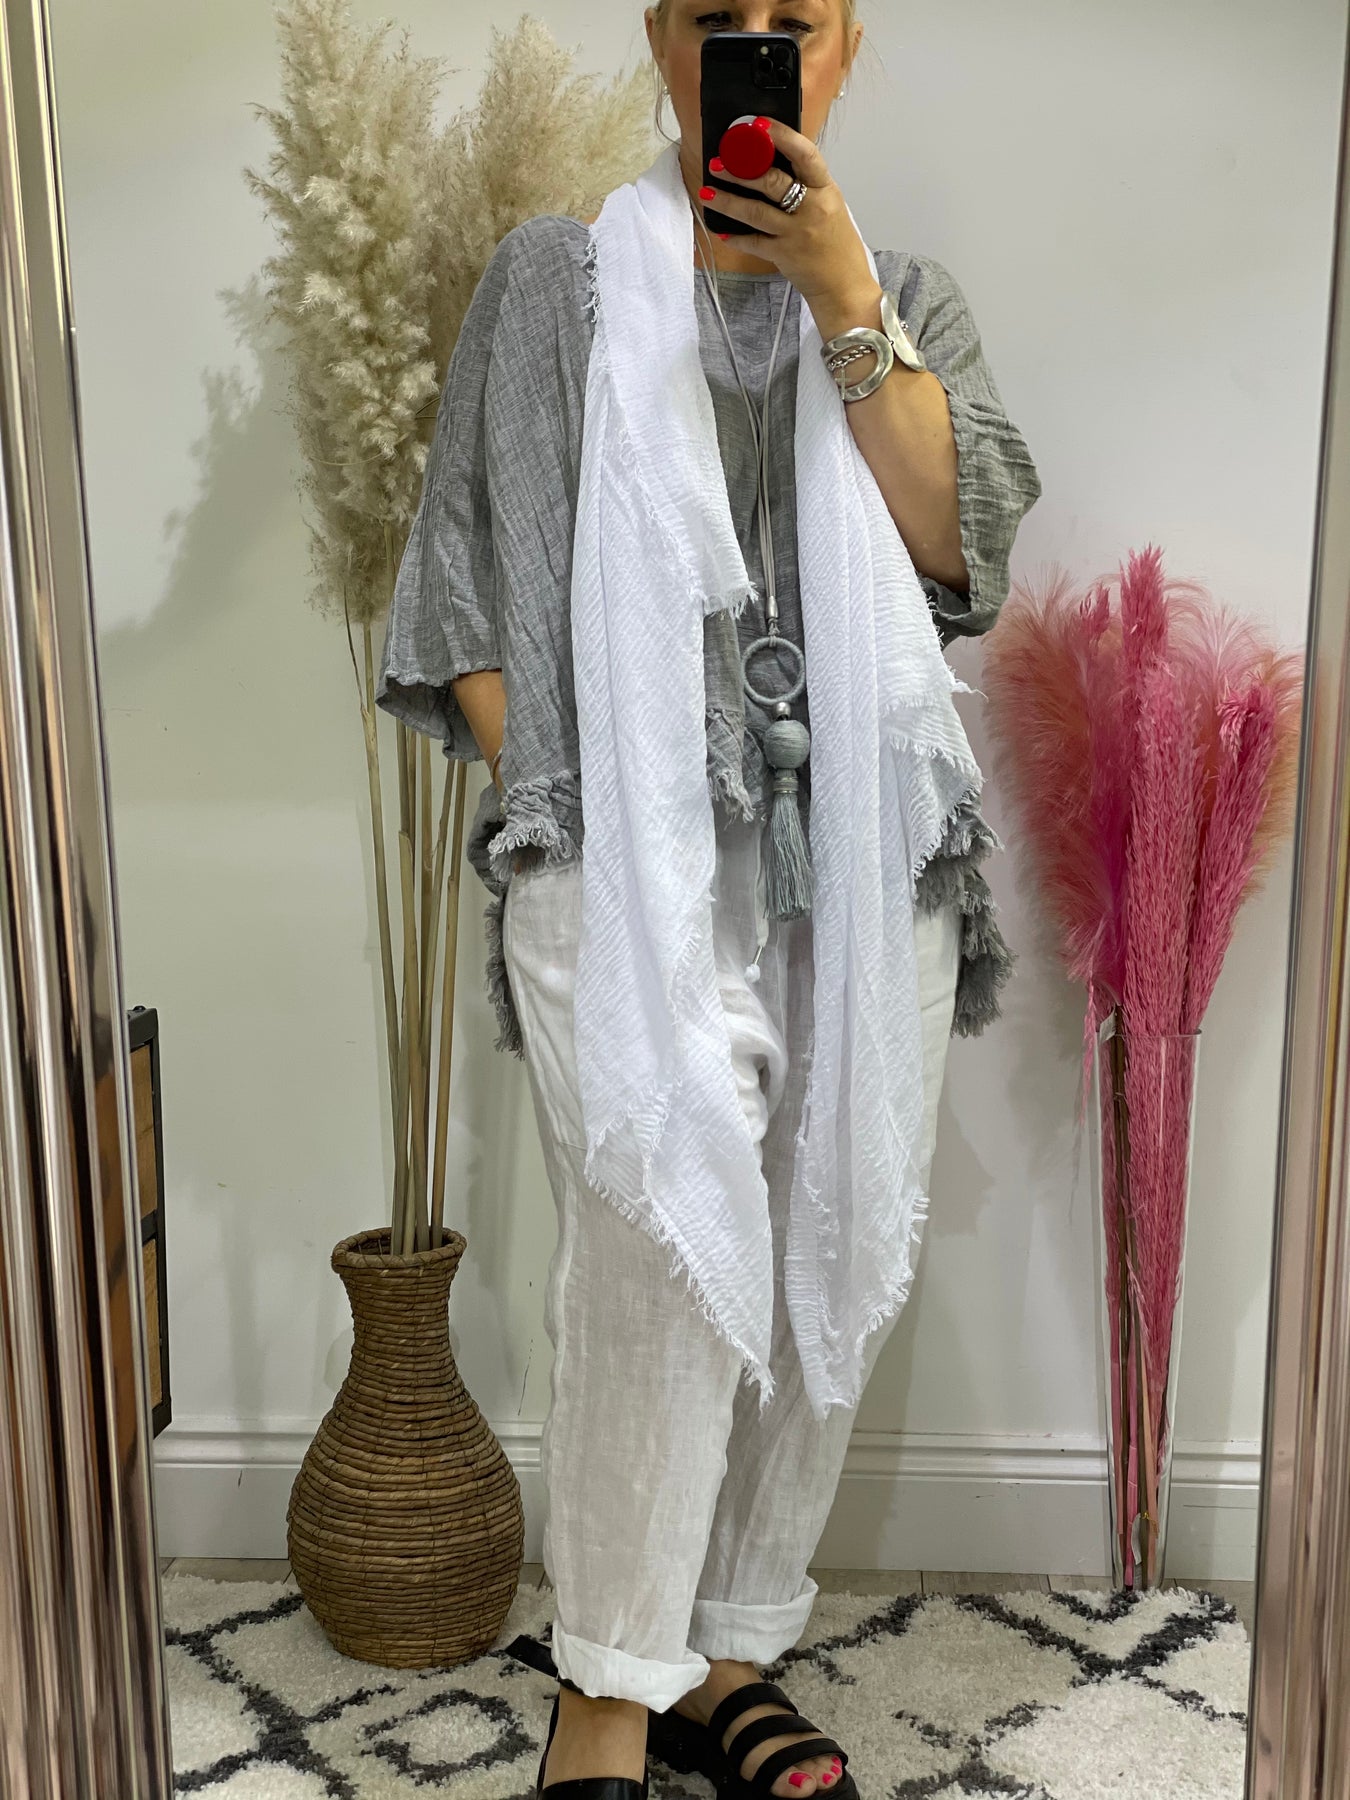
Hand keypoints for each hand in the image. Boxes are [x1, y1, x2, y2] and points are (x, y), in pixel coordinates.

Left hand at [698, 118, 878, 326]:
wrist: (844, 285)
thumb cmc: (836, 242)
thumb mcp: (829, 204)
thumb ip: (806, 184)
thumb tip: (771, 160)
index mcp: (825, 189)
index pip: (805, 153)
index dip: (781, 136)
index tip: (758, 125)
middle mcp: (812, 208)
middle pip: (773, 182)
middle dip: (741, 170)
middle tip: (719, 162)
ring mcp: (796, 233)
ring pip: (756, 212)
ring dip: (728, 200)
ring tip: (707, 191)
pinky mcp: (784, 255)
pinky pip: (753, 242)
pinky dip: (735, 236)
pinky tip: (721, 228)